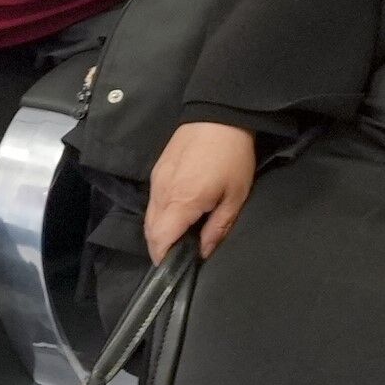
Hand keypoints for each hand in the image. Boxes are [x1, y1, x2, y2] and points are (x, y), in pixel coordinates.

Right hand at [146, 119, 259, 261]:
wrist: (219, 114)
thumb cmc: (232, 157)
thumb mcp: (235, 196)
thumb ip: (217, 228)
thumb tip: (203, 252)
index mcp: (180, 202)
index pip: (159, 241)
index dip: (164, 260)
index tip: (175, 270)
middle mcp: (161, 193)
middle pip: (150, 232)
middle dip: (161, 248)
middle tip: (180, 256)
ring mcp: (156, 179)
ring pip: (149, 216)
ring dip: (160, 231)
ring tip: (181, 236)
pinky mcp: (157, 169)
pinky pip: (153, 201)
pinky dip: (161, 214)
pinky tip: (178, 214)